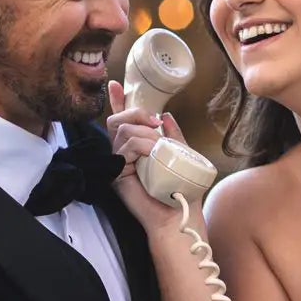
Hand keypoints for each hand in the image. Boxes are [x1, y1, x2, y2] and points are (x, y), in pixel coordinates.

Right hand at [105, 82, 202, 234]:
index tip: (116, 84)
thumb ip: (174, 136)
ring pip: (123, 131)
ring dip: (145, 135)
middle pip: (119, 120)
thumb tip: (166, 115)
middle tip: (155, 123)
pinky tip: (152, 156)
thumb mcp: (183, 155)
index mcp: (140, 148)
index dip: (119, 101)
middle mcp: (126, 154)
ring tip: (159, 150)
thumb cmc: (183, 191)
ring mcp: (119, 164)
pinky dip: (141, 147)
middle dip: (137, 114)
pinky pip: (124, 148)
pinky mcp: (116, 174)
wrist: (179, 216)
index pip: (125, 121)